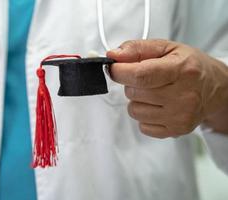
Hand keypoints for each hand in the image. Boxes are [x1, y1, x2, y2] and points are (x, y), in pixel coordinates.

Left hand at [107, 39, 227, 137]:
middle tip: (146, 79)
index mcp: (181, 70)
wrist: (214, 88)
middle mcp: (183, 96)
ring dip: (137, 100)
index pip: (140, 75)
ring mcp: (180, 117)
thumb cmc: (189, 66)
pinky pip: (142, 126)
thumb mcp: (166, 48)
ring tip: (154, 93)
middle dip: (131, 84)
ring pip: (134, 111)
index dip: (120, 72)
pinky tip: (158, 106)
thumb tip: (113, 55)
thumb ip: (137, 48)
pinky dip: (144, 115)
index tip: (114, 68)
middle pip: (133, 93)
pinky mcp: (176, 131)